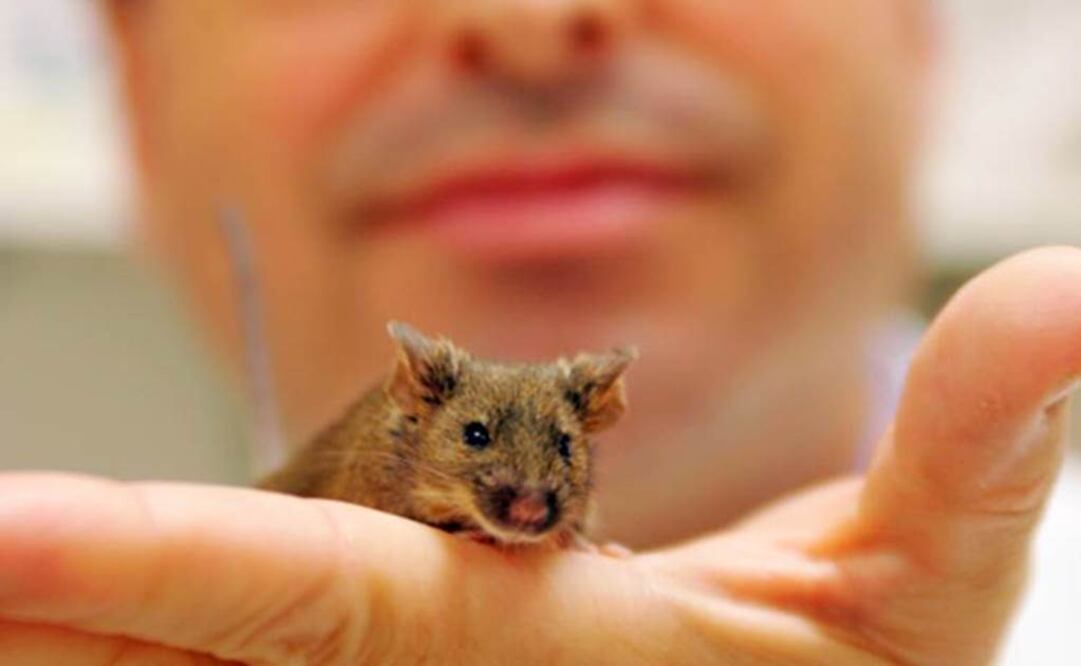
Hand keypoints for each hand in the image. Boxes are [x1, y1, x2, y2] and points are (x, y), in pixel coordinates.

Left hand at [1, 247, 1077, 664]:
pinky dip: (129, 657)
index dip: (149, 567)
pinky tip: (54, 632)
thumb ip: (971, 453)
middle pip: (183, 647)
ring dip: (62, 638)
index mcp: (525, 648)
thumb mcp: (921, 591)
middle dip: (44, 609)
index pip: (313, 600)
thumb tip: (1072, 294)